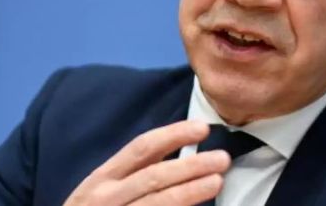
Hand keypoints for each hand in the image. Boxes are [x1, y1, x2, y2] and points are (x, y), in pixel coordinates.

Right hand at [63, 120, 229, 205]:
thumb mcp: (103, 189)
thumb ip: (135, 173)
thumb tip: (181, 158)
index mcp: (103, 177)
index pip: (142, 148)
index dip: (173, 135)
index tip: (202, 127)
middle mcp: (107, 196)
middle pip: (154, 176)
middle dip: (190, 166)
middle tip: (222, 158)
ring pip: (158, 203)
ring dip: (190, 191)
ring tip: (217, 181)